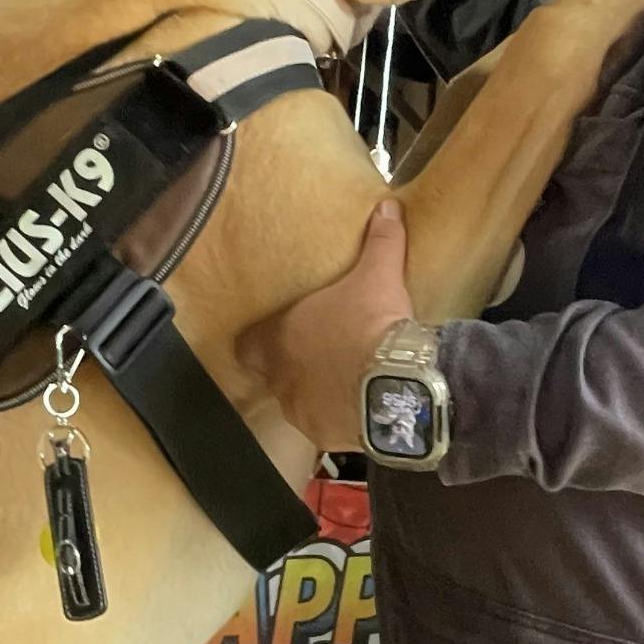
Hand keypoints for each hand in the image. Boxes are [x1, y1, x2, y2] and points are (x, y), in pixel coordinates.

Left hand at [239, 198, 415, 453]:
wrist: (397, 382)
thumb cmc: (373, 323)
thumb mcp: (378, 275)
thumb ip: (380, 241)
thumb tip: (387, 208)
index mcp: (279, 338)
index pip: (246, 346)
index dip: (259, 342)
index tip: (275, 339)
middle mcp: (281, 377)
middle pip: (273, 377)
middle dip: (294, 369)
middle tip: (322, 358)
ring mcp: (301, 410)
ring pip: (299, 404)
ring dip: (317, 396)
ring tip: (345, 385)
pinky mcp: (325, 436)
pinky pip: (326, 428)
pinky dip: (339, 420)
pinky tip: (360, 409)